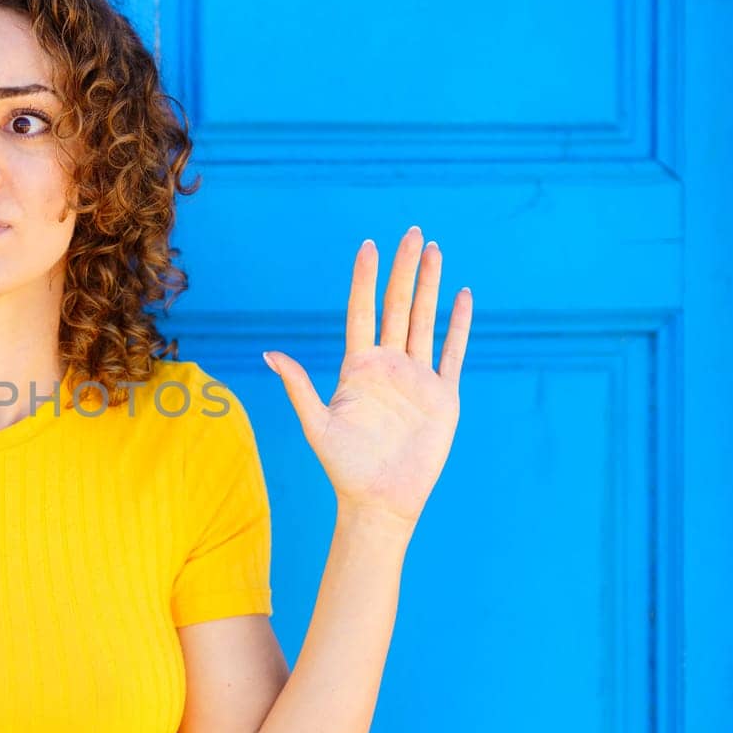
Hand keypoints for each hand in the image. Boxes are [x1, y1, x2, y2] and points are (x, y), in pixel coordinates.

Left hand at [263, 226, 472, 526]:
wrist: (380, 500)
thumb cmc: (343, 467)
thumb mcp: (317, 424)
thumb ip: (298, 387)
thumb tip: (269, 352)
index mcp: (358, 368)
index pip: (362, 312)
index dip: (365, 280)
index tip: (368, 246)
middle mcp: (388, 366)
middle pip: (398, 307)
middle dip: (403, 269)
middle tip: (411, 232)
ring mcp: (417, 378)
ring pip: (426, 321)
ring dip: (430, 286)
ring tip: (434, 250)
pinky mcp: (443, 396)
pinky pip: (452, 352)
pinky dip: (459, 325)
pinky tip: (463, 296)